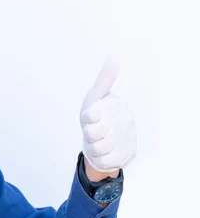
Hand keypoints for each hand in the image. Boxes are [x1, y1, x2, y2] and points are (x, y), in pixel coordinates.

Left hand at [79, 56, 136, 173]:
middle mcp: (126, 120)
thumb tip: (115, 57)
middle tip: (92, 133)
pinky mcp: (129, 153)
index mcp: (117, 105)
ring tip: (97, 143)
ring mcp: (129, 137)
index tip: (89, 118)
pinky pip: (108, 161)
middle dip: (88, 136)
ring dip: (94, 148)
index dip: (87, 120)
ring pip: (101, 149)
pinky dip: (101, 159)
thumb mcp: (94, 98)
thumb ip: (104, 80)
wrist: (101, 141)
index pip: (92, 115)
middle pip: (95, 134)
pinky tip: (104, 152)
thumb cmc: (95, 116)